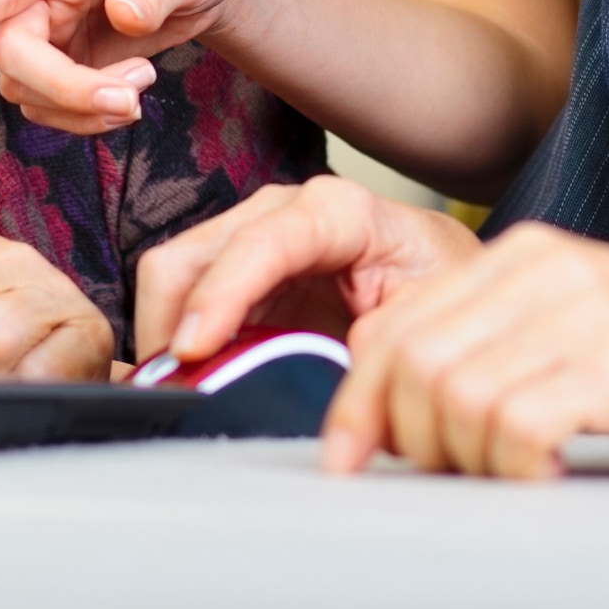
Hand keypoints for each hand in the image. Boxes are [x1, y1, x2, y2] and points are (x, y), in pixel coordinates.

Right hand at [0, 0, 254, 134]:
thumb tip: (123, 18)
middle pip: (12, 55)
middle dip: (65, 90)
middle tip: (133, 100)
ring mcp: (51, 32)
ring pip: (27, 90)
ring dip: (82, 109)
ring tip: (142, 91)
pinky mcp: (65, 63)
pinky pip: (50, 107)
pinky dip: (87, 120)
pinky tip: (129, 102)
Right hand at [132, 175, 484, 362]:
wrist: (446, 276)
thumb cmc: (439, 288)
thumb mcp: (424, 316)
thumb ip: (376, 341)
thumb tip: (318, 374)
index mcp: (339, 212)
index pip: (259, 243)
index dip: (220, 295)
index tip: (193, 350)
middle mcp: (284, 210)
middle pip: (190, 255)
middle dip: (168, 326)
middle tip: (173, 397)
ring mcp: (253, 234)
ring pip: (171, 277)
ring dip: (162, 338)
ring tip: (177, 397)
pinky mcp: (239, 269)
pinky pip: (181, 300)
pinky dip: (171, 342)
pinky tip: (186, 382)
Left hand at [318, 222, 608, 478]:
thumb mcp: (560, 320)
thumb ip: (481, 335)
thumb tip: (384, 387)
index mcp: (520, 256)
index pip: (396, 326)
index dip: (358, 401)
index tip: (350, 457)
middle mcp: (544, 272)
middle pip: (414, 363)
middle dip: (408, 437)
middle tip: (445, 472)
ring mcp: (583, 316)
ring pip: (458, 397)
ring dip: (465, 457)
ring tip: (508, 469)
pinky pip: (520, 427)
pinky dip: (516, 467)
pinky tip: (546, 473)